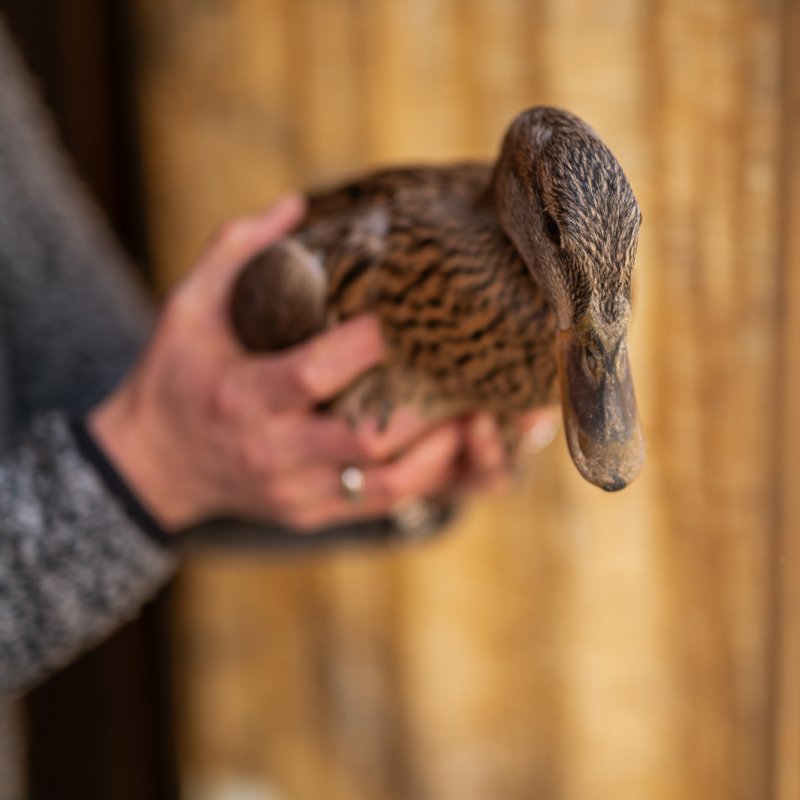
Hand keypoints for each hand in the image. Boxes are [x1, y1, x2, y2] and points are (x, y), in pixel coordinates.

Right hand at [90, 197, 554, 533]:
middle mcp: (271, 451)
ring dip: (440, 452)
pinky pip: (377, 505)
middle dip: (426, 407)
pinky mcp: (309, 514)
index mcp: (243, 396)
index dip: (367, 344)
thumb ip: (237, 251)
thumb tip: (299, 204)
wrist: (155, 464)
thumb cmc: (177, 375)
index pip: (314, 372)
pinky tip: (454, 447)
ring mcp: (294, 491)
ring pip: (384, 483)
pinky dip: (425, 479)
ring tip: (481, 414)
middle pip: (365, 437)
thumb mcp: (187, 306)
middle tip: (471, 369)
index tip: (410, 312)